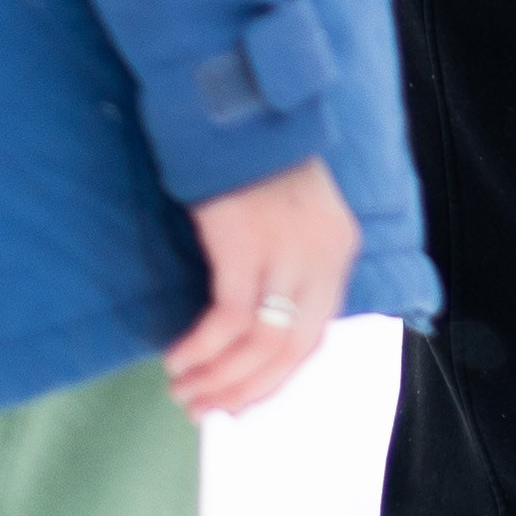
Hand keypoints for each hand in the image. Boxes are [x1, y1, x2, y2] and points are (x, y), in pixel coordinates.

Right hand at [164, 155, 361, 420]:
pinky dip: (202, 349)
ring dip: (218, 378)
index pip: (314, 337)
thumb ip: (290, 265)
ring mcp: (287, 250)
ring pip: (260, 343)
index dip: (276, 380)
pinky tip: (177, 359)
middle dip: (244, 389)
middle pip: (290, 349)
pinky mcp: (246, 244)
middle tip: (204, 410)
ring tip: (183, 392)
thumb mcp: (295, 215)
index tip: (241, 404)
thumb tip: (259, 329)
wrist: (238, 105)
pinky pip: (228, 319)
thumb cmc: (255, 161)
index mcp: (338, 250)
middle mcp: (322, 255)